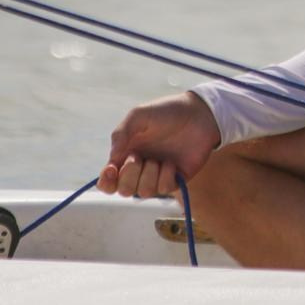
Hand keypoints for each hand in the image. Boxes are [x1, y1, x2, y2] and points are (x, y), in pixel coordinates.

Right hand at [99, 92, 221, 198]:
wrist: (198, 113)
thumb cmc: (166, 111)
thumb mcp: (138, 116)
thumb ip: (121, 135)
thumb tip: (112, 160)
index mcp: (126, 154)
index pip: (109, 180)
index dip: (106, 182)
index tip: (111, 170)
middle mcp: (140, 169)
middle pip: (124, 190)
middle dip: (130, 176)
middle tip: (139, 158)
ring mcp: (158, 175)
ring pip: (144, 192)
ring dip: (150, 175)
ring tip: (159, 159)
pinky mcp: (176, 180)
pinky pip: (164, 189)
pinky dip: (166, 176)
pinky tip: (172, 163)